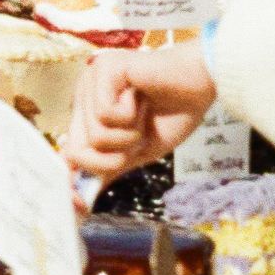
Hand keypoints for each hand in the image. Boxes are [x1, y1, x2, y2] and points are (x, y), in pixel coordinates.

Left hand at [63, 40, 216, 188]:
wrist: (203, 83)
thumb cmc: (175, 111)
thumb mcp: (139, 150)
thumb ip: (110, 165)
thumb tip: (83, 194)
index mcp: (89, 110)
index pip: (70, 150)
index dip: (75, 178)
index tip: (81, 206)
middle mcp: (85, 93)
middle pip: (77, 148)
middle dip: (112, 158)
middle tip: (138, 140)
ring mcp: (92, 78)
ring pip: (93, 135)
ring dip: (127, 135)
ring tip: (143, 113)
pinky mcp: (104, 68)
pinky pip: (104, 113)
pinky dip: (130, 115)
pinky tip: (140, 96)